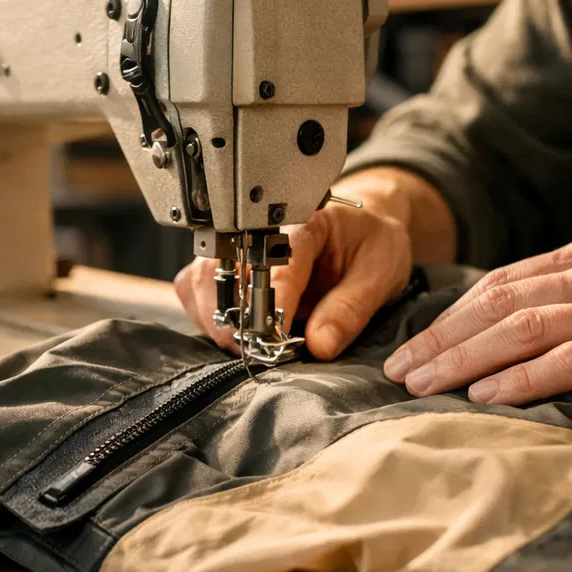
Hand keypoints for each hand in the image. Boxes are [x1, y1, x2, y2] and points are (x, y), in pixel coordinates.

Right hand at [174, 169, 455, 358]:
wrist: (363, 232)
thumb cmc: (370, 246)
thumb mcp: (380, 273)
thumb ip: (350, 309)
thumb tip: (318, 345)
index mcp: (303, 222)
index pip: (272, 263)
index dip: (269, 305)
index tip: (274, 337)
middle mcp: (259, 230)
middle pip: (220, 270)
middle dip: (234, 318)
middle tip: (258, 349)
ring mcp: (236, 247)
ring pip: (198, 282)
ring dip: (217, 320)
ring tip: (248, 343)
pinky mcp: (223, 266)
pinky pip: (191, 290)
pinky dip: (203, 316)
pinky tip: (232, 331)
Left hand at [385, 233, 571, 404]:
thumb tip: (518, 326)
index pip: (503, 281)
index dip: (451, 315)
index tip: (413, 345)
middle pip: (499, 302)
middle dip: (441, 338)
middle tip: (399, 370)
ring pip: (523, 327)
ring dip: (465, 358)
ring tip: (425, 385)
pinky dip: (523, 378)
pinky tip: (487, 396)